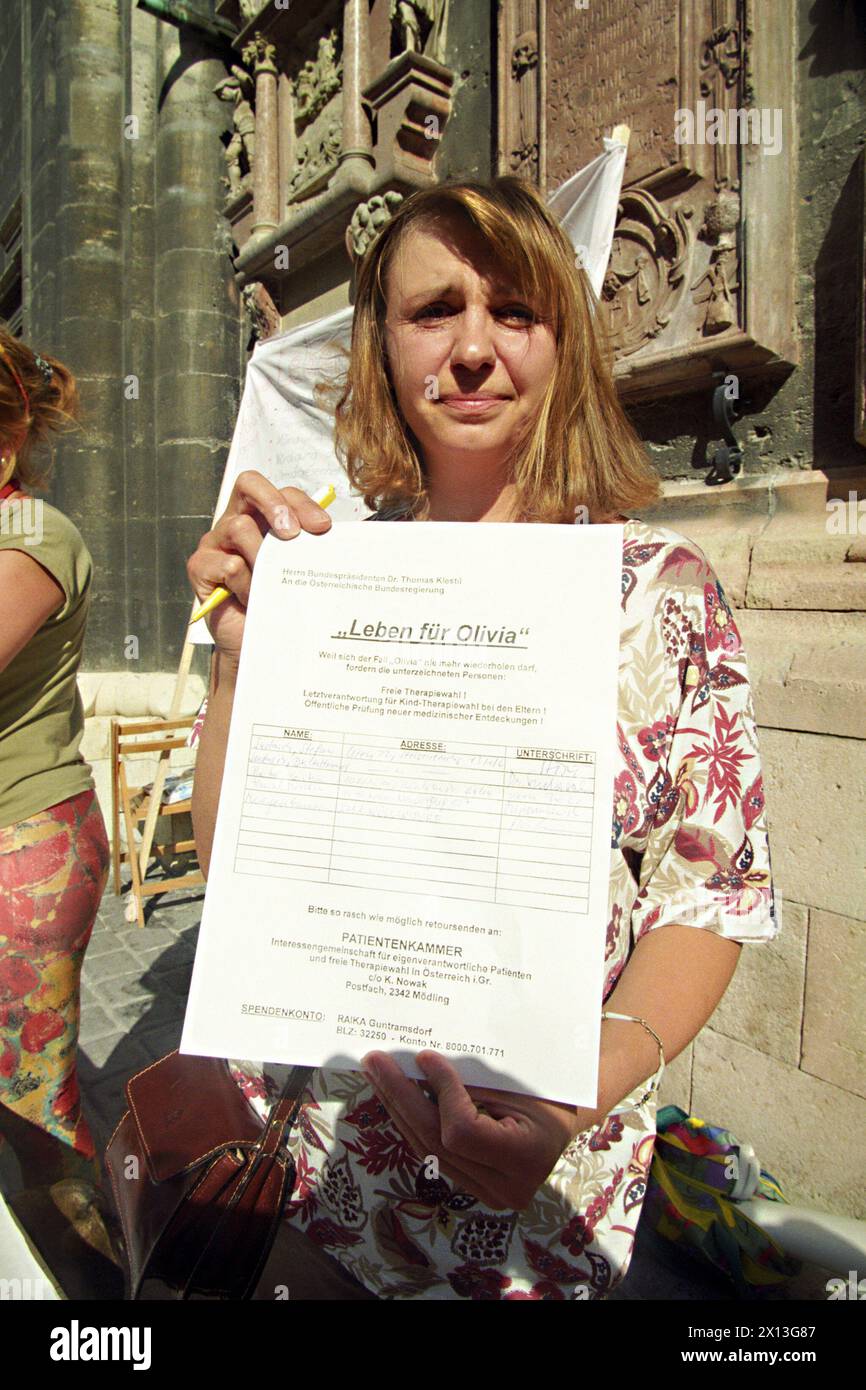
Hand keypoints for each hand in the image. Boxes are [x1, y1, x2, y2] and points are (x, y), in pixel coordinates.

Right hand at [186, 471, 331, 660]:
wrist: (256, 643)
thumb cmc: (279, 602)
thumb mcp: (298, 570)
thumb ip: (308, 548)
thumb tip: (332, 535)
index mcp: (262, 517)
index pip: (281, 492)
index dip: (302, 503)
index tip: (323, 528)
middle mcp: (235, 522)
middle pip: (249, 484)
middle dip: (275, 505)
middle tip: (292, 534)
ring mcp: (215, 543)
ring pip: (239, 528)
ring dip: (262, 558)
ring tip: (271, 584)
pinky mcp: (199, 567)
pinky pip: (228, 565)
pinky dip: (246, 584)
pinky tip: (251, 599)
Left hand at [361, 1050, 582, 1210]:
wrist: (566, 1118)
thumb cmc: (548, 1090)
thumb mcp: (517, 1081)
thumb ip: (472, 1080)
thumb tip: (420, 1063)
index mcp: (525, 1159)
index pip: (462, 1132)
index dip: (441, 1094)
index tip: (427, 1057)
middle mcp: (505, 1188)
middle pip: (436, 1143)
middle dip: (401, 1098)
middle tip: (375, 1062)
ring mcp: (487, 1194)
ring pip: (427, 1151)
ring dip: (399, 1108)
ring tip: (377, 1074)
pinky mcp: (473, 1186)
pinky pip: (433, 1153)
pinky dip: (412, 1121)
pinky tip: (394, 1095)